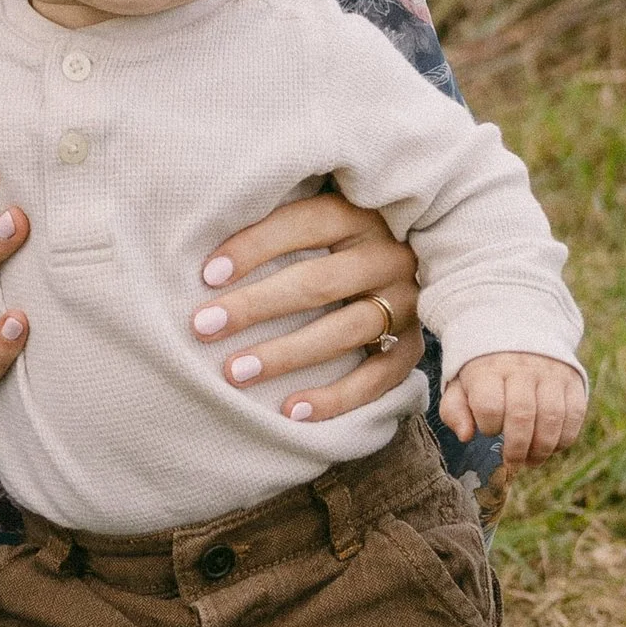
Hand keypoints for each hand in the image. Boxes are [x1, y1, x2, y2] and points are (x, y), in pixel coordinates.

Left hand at [189, 194, 424, 422]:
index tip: (207, 275)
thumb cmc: (333, 241)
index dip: (254, 246)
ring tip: (234, 372)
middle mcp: (389, 257)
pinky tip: (291, 411)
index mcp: (360, 214)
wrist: (422, 267)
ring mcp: (408, 304)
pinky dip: (335, 398)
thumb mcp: (317, 216)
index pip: (304, 224)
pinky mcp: (414, 347)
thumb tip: (209, 253)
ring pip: (344, 331)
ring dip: (285, 355)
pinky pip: (378, 379)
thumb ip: (274, 219)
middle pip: (318, 282)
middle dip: (256, 306)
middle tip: (204, 326)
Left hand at [440, 351, 585, 464]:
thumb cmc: (485, 372)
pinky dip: (564, 439)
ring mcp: (550, 374)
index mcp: (489, 369)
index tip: (486, 430)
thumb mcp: (460, 385)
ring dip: (542, 449)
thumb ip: (454, 411)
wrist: (519, 334)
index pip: (489, 405)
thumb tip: (466, 436)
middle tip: (513, 463)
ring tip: (531, 461)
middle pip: (522, 415)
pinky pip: (574, 415)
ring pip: (552, 418)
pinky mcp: (572, 380)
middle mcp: (522, 369)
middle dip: (517, 448)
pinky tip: (551, 448)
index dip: (488, 427)